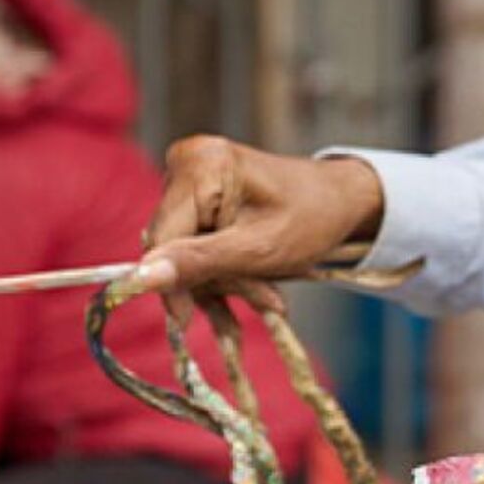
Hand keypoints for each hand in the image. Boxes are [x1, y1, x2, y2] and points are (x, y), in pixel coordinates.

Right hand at [138, 135, 384, 297]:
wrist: (342, 200)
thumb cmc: (312, 218)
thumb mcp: (258, 250)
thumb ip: (199, 262)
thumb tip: (141, 278)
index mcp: (201, 166)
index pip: (161, 237)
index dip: (171, 282)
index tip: (187, 320)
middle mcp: (187, 162)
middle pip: (172, 244)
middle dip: (212, 281)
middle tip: (263, 300)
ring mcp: (192, 177)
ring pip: (184, 250)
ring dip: (222, 281)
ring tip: (268, 295)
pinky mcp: (199, 195)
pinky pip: (195, 243)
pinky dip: (223, 270)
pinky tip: (256, 283)